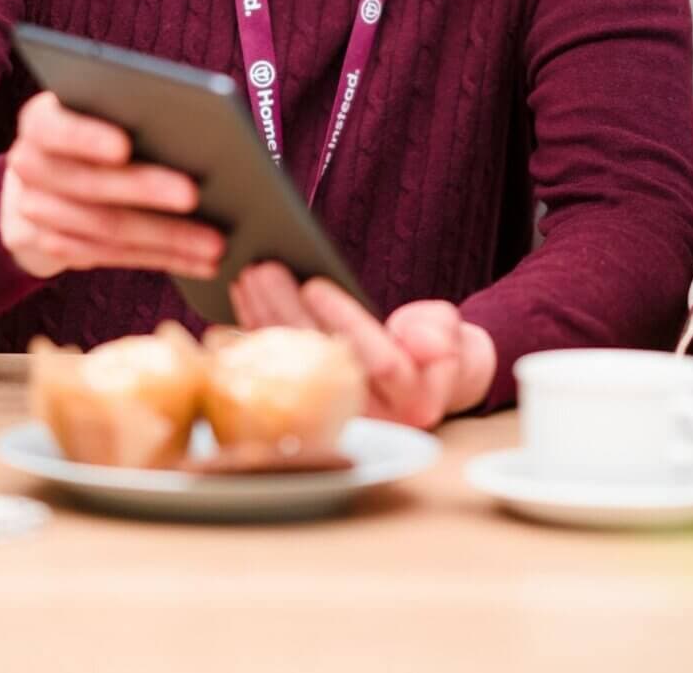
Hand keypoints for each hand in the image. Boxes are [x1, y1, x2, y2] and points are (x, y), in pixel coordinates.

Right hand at [0, 90, 223, 279]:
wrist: (46, 180)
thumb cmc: (97, 133)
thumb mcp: (102, 116)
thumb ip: (133, 116)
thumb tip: (198, 129)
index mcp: (41, 122)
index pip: (55, 128)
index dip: (87, 138)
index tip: (124, 147)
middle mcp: (30, 165)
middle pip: (90, 183)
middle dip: (146, 191)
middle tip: (193, 195)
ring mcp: (35, 210)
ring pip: (106, 229)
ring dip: (167, 238)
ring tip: (215, 242)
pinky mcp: (52, 246)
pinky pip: (113, 257)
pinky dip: (163, 259)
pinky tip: (201, 261)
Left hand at [231, 262, 496, 429]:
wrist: (426, 384)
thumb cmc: (440, 351)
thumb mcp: (452, 334)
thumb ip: (439, 333)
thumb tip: (414, 338)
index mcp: (414, 403)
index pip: (378, 362)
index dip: (344, 321)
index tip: (315, 284)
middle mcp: (371, 421)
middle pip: (321, 365)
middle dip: (288, 313)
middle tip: (264, 270)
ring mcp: (336, 421)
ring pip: (291, 370)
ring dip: (264, 321)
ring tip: (248, 278)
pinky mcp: (308, 412)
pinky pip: (275, 375)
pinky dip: (256, 337)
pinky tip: (241, 307)